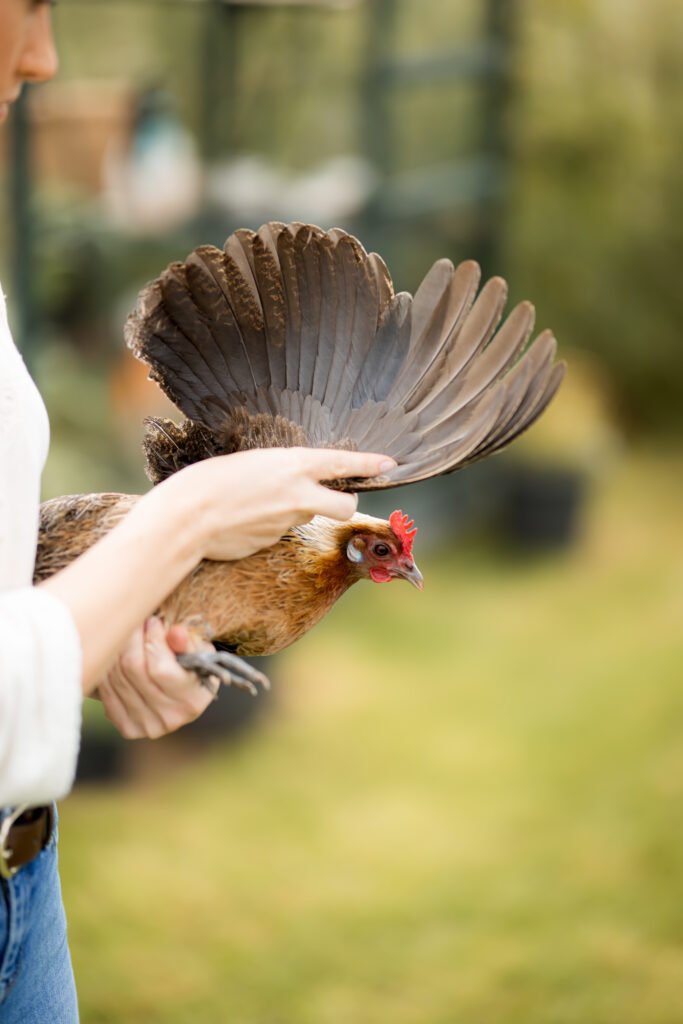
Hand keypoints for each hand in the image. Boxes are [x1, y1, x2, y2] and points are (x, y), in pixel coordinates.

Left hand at [97, 616, 211, 739]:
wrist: (184, 697)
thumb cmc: (193, 666)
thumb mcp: (200, 652)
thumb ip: (187, 642)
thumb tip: (176, 633)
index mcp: (190, 700)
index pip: (160, 669)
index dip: (152, 639)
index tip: (153, 621)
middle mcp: (169, 718)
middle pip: (134, 670)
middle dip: (132, 639)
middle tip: (136, 622)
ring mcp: (146, 725)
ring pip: (116, 677)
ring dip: (117, 649)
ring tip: (127, 634)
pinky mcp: (127, 727)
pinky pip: (106, 690)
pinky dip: (107, 669)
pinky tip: (116, 655)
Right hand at [155, 446, 396, 562]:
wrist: (188, 516)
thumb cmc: (210, 480)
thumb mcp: (251, 462)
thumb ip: (280, 472)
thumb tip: (293, 485)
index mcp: (292, 464)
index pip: (342, 462)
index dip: (369, 462)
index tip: (390, 463)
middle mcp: (298, 493)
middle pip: (346, 505)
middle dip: (344, 505)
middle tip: (331, 500)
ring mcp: (288, 521)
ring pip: (307, 517)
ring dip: (294, 512)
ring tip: (258, 503)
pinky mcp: (275, 542)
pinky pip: (280, 532)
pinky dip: (269, 526)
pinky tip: (244, 520)